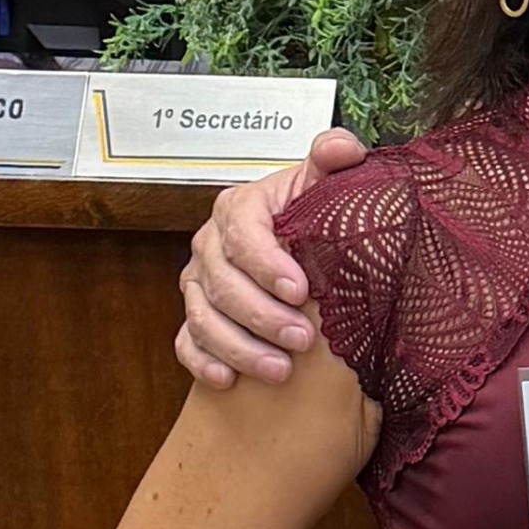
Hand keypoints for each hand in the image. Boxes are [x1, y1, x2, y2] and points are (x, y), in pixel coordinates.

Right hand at [177, 131, 366, 389]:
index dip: (267, 263)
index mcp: (239, 209)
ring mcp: (198, 284)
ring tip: (281, 371)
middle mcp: (211, 245)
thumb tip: (341, 147)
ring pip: (202, 317)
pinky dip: (203, 363)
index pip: (242, 233)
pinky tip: (229, 381)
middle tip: (302, 339)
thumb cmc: (314, 217)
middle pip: (221, 282)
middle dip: (261, 315)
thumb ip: (333, 160)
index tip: (301, 289)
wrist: (302, 246)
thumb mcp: (325, 184)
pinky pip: (186, 343)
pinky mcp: (196, 318)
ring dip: (239, 347)